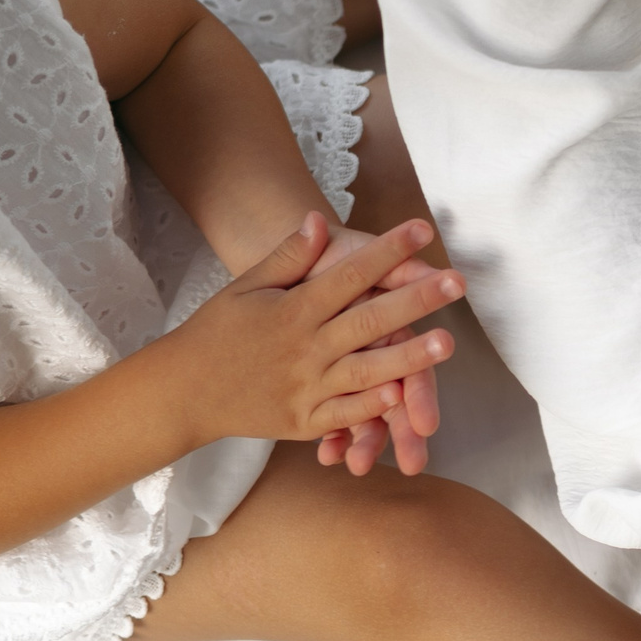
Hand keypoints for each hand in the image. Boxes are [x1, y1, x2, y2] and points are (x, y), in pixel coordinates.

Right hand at [166, 214, 461, 446]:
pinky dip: (373, 408)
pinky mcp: (305, 421)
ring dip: (408, 358)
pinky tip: (405, 396)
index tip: (422, 229)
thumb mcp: (246, 286)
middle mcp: (303, 349)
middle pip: (367, 321)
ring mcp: (305, 388)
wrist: (183, 392)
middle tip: (457, 282)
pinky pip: (345, 415)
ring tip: (447, 342)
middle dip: (415, 301)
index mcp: (292, 310)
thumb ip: (288, 257)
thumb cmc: (217, 332)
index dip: (387, 251)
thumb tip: (318, 219)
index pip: (349, 274)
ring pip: (365, 372)